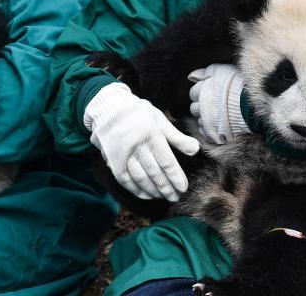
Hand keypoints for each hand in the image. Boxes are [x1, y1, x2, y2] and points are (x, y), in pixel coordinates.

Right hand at [83, 82, 199, 201]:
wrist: (110, 109)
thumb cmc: (140, 114)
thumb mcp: (160, 120)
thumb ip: (177, 137)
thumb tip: (196, 150)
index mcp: (152, 135)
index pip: (166, 161)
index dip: (175, 177)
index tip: (183, 188)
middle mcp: (138, 146)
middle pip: (155, 172)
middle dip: (166, 187)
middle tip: (176, 197)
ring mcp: (124, 155)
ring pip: (141, 178)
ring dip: (153, 190)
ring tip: (163, 197)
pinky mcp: (114, 161)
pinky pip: (126, 180)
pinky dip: (137, 190)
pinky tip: (146, 195)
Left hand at [188, 64, 249, 144]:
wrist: (254, 106)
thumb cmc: (241, 86)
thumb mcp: (224, 71)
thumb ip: (206, 72)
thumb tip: (191, 77)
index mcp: (203, 91)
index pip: (193, 93)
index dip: (203, 92)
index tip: (213, 93)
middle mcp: (202, 107)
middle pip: (194, 108)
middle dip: (202, 106)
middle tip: (216, 105)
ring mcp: (207, 122)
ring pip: (200, 120)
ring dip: (207, 118)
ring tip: (222, 114)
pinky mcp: (213, 134)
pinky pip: (205, 132)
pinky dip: (211, 129)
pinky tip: (221, 124)